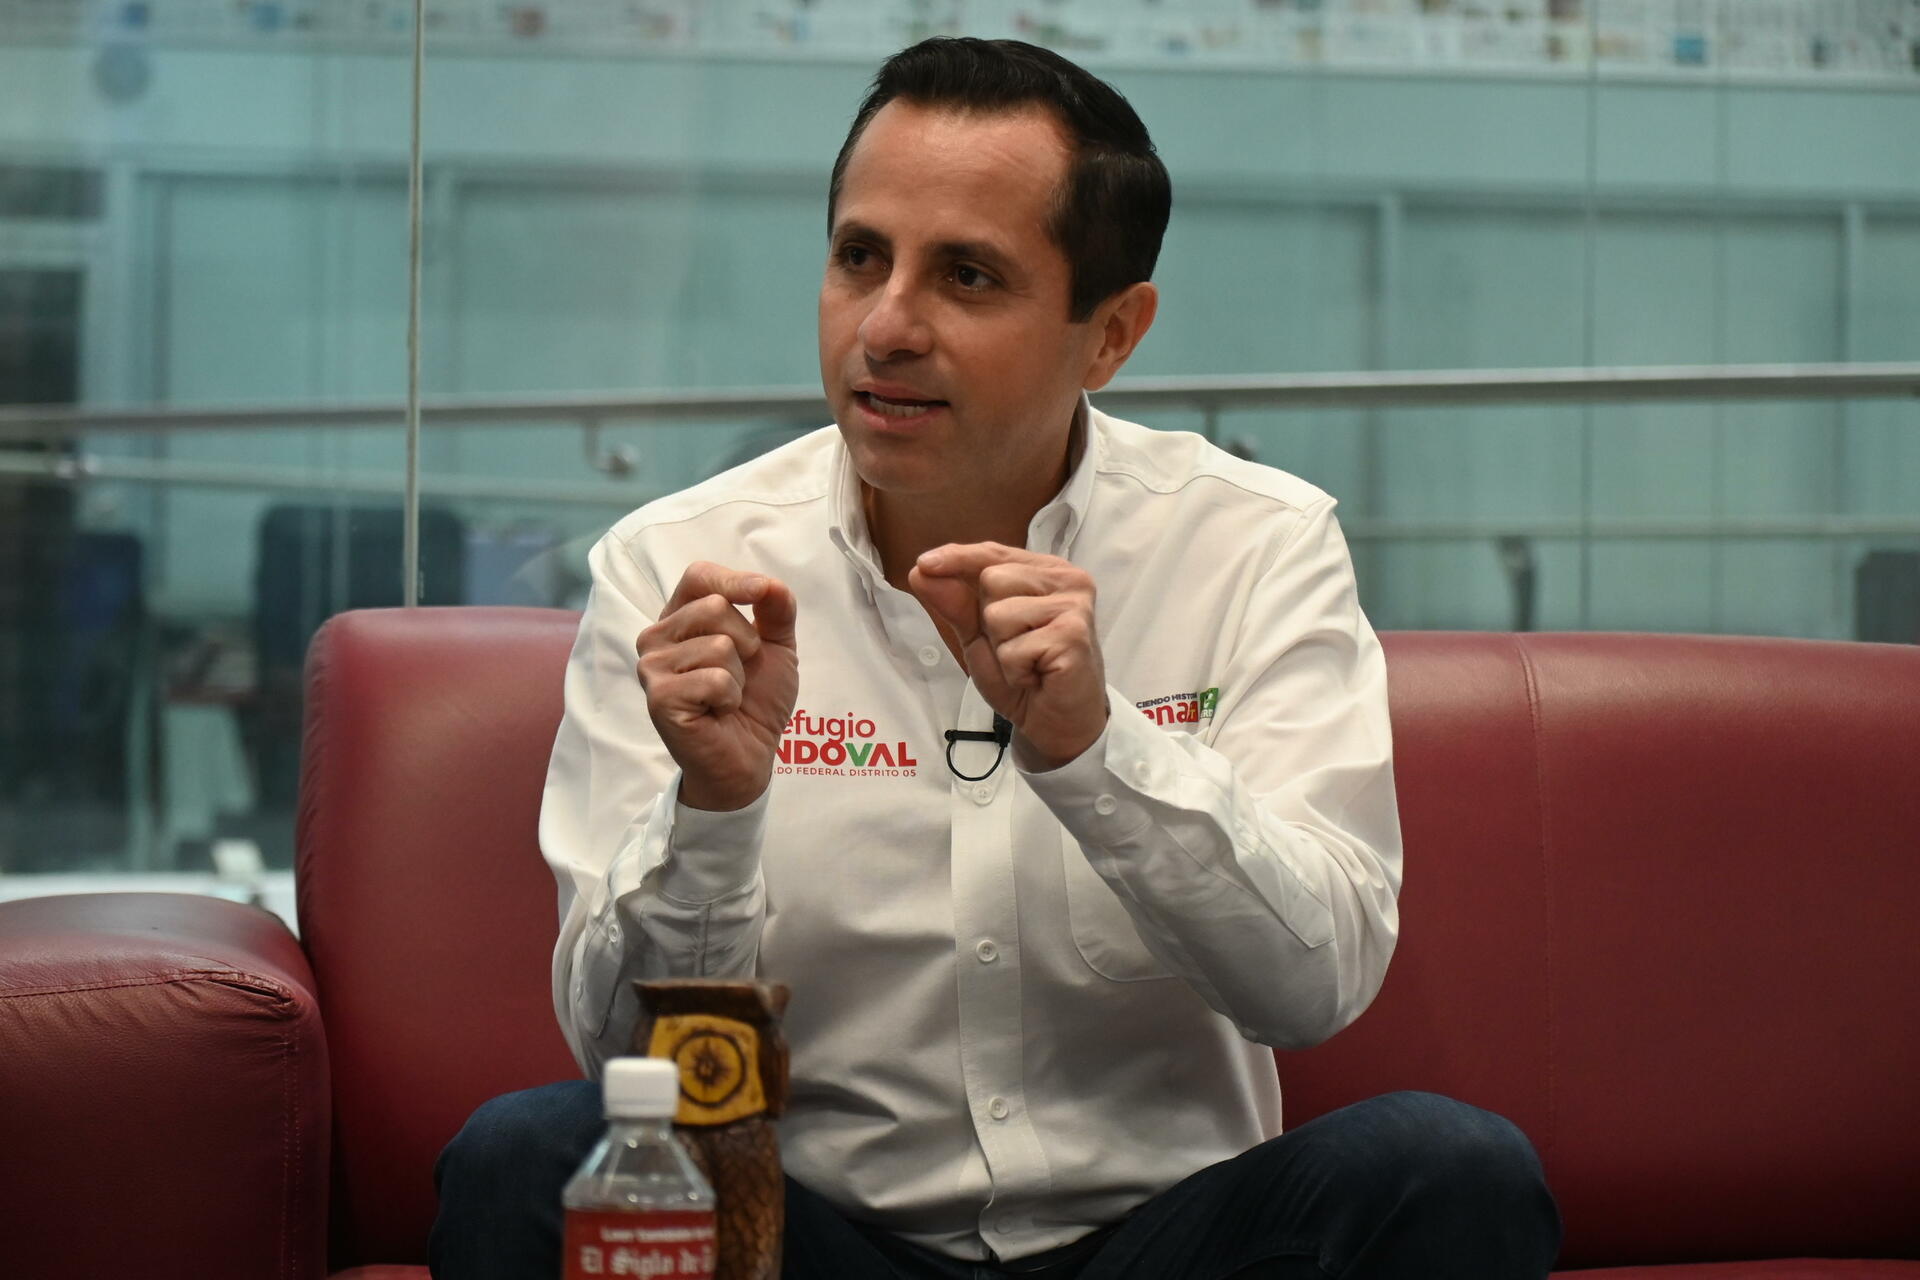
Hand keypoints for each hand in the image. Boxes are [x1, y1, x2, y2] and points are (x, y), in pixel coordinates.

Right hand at [636, 563, 798, 810]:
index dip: (735, 581)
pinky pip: (715, 678)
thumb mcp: (776, 646)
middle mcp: (656, 637)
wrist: (749, 757)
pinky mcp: (660, 697)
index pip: (699, 576)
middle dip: (747, 642)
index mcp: (680, 617)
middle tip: (738, 674)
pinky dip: (730, 697)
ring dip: (739, 676)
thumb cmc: (755, 700)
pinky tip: (717, 712)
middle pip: (714, 606)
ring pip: (719, 644)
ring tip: (726, 696)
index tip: (763, 594)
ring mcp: (652, 667)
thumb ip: (776, 611)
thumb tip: (772, 584)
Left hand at [907, 543, 1106, 769]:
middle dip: (990, 622)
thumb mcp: (980, 635)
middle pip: (991, 578)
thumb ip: (955, 602)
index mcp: (1046, 571)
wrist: (1058, 722)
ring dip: (1003, 649)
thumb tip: (921, 570)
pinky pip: (1014, 648)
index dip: (957, 558)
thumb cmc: (1025, 673)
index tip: (924, 563)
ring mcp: (1074, 606)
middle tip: (1018, 646)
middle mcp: (1067, 580)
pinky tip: (1037, 676)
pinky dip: (1016, 670)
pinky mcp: (1074, 635)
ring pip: (999, 613)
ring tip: (1028, 661)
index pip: (993, 553)